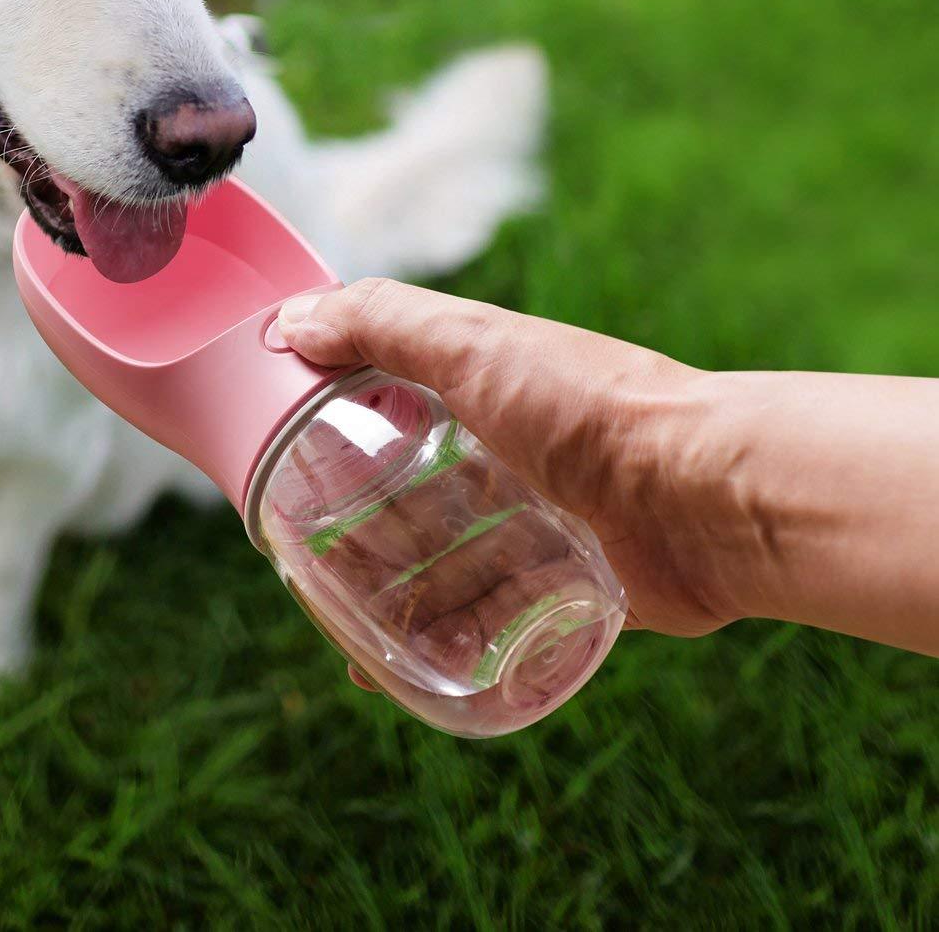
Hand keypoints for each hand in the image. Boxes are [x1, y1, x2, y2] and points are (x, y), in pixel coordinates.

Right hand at [276, 279, 736, 638]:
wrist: (710, 498)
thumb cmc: (590, 409)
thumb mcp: (474, 343)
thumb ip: (380, 322)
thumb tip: (289, 322)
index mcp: (477, 387)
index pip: (382, 404)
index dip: (331, 432)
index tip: (284, 467)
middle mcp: (502, 454)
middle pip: (406, 496)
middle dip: (353, 531)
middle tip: (304, 566)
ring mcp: (535, 524)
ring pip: (441, 566)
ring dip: (391, 597)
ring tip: (343, 631)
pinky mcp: (565, 590)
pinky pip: (489, 622)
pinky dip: (441, 644)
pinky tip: (395, 673)